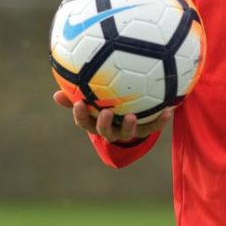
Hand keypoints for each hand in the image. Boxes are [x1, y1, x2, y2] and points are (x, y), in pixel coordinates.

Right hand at [53, 91, 172, 142]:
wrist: (131, 118)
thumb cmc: (106, 103)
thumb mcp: (92, 98)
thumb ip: (77, 93)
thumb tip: (56, 91)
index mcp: (97, 122)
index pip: (84, 122)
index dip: (80, 115)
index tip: (78, 103)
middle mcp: (112, 130)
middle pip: (105, 132)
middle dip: (104, 124)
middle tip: (105, 113)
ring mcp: (129, 131)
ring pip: (128, 134)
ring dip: (129, 126)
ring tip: (131, 116)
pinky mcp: (145, 130)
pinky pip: (153, 127)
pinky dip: (160, 121)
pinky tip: (168, 110)